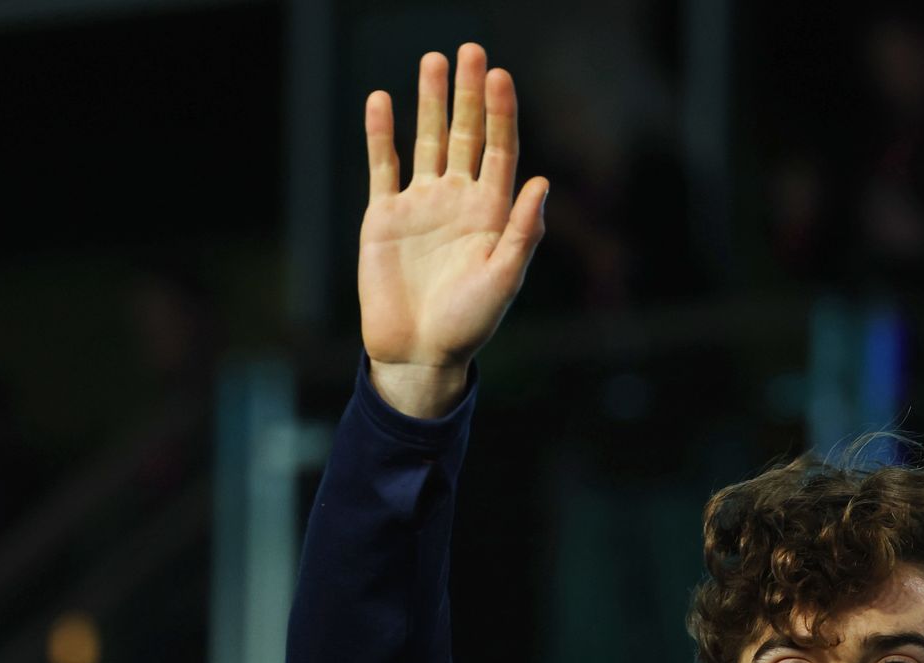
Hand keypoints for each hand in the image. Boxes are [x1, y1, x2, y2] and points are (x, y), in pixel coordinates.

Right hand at [358, 45, 549, 386]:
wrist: (418, 352)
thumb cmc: (469, 323)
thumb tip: (542, 182)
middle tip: (470, 50)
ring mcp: (421, 205)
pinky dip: (381, 134)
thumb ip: (523, 231)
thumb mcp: (504, 279)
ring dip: (429, 102)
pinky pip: (383, 166)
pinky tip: (382, 100)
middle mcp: (458, 200)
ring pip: (426, 141)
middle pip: (465, 135)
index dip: (501, 113)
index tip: (500, 76)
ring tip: (433, 60)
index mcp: (492, 213)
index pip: (500, 150)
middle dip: (468, 94)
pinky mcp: (384, 216)